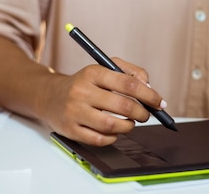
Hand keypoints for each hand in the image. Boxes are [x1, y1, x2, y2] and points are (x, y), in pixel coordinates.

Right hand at [40, 58, 165, 145]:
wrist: (49, 95)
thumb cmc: (85, 83)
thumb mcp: (104, 68)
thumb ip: (130, 72)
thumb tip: (149, 87)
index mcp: (93, 72)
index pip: (129, 84)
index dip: (149, 95)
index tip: (159, 102)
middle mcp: (82, 91)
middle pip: (123, 106)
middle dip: (142, 113)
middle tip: (146, 115)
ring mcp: (75, 112)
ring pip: (112, 125)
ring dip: (128, 127)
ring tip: (131, 123)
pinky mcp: (70, 130)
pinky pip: (99, 139)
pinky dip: (113, 138)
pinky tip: (114, 132)